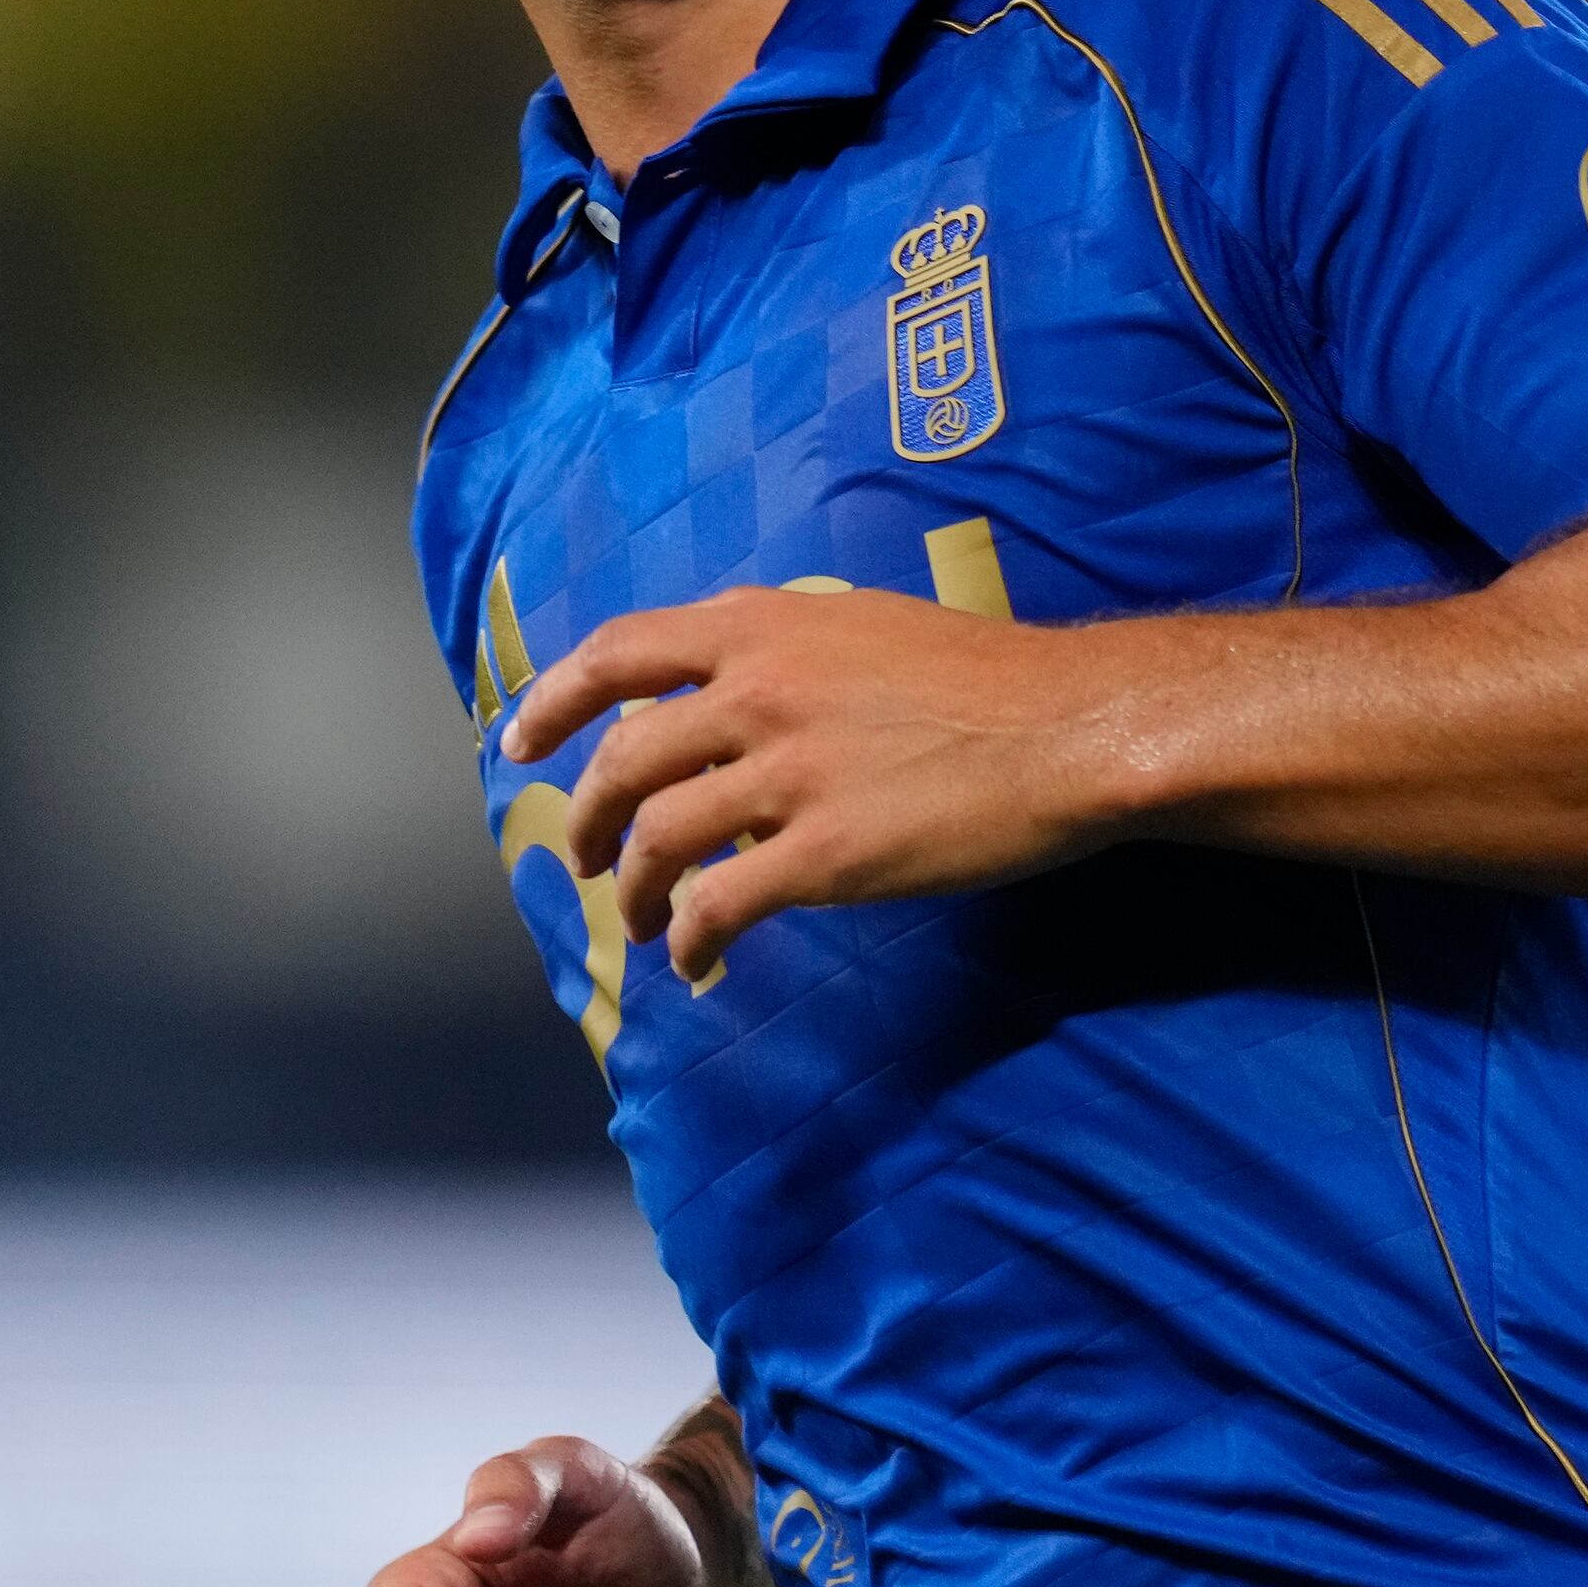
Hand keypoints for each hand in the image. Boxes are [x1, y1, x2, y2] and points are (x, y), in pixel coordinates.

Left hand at [505, 584, 1135, 979]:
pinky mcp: (823, 853)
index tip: (520, 740)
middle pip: (625, 759)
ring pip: (659, 839)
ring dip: (636, 890)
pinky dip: (693, 940)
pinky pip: (720, 905)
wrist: (1067, 728)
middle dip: (592, 818)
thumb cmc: (982, 675)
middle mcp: (757, 692)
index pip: (619, 652)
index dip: (554, 698)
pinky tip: (699, 961)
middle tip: (592, 858)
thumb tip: (724, 679)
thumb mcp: (861, 625)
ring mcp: (787, 774)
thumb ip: (781, 648)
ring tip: (645, 920)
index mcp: (762, 628)